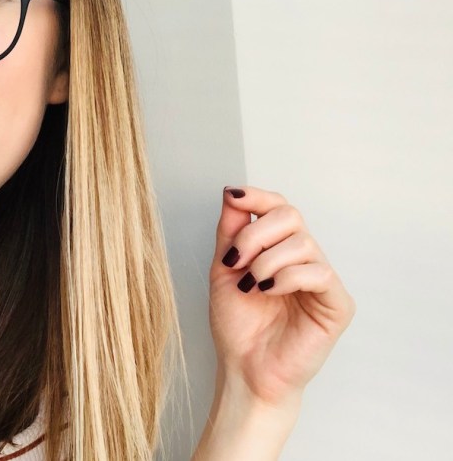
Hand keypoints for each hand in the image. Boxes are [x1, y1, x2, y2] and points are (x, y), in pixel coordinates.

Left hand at [209, 186, 355, 406]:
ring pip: (303, 243)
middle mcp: (304, 259)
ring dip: (266, 261)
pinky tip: (268, 292)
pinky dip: (287, 277)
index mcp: (279, 249)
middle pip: (291, 215)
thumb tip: (232, 193)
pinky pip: (319, 273)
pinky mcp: (337, 304)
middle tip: (236, 262)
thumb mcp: (224, 270)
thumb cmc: (237, 326)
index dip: (258, 197)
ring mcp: (322, 281)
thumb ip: (231, 232)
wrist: (244, 369)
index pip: (278, 208)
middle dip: (255, 234)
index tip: (234, 196)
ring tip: (250, 286)